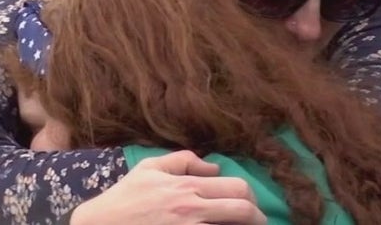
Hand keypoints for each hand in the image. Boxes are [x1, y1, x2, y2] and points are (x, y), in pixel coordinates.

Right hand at [70, 151, 265, 224]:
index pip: (237, 189)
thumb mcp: (149, 168)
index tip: (251, 205)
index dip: (251, 198)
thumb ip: (184, 161)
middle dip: (257, 218)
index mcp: (187, 188)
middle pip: (243, 212)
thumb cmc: (124, 198)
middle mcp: (192, 211)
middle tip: (256, 221)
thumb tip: (213, 167)